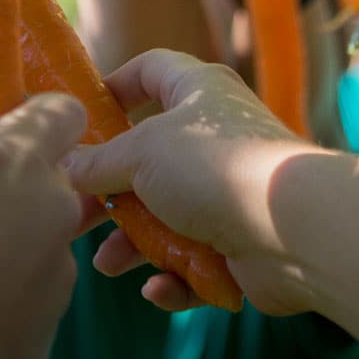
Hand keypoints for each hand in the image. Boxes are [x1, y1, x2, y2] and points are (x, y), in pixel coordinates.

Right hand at [0, 95, 89, 358]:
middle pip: (53, 170)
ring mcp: (61, 251)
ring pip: (47, 222)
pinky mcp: (63, 301)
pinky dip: (21, 274)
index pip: (60, 110)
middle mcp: (49, 197)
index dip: (40, 118)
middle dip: (22, 181)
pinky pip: (43, 268)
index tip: (9, 131)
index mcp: (10, 158)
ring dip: (19, 231)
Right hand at [63, 50, 324, 315]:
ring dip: (133, 241)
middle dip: (108, 190)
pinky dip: (174, 274)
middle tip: (75, 216)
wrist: (292, 229)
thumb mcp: (141, 153)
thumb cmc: (215, 167)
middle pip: (148, 158)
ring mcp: (229, 190)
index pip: (150, 71)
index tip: (78, 118)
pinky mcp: (241, 240)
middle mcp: (214, 135)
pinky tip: (158, 287)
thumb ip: (98, 161)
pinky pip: (195, 257)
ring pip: (167, 214)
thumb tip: (66, 165)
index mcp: (197, 92)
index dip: (113, 88)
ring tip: (107, 265)